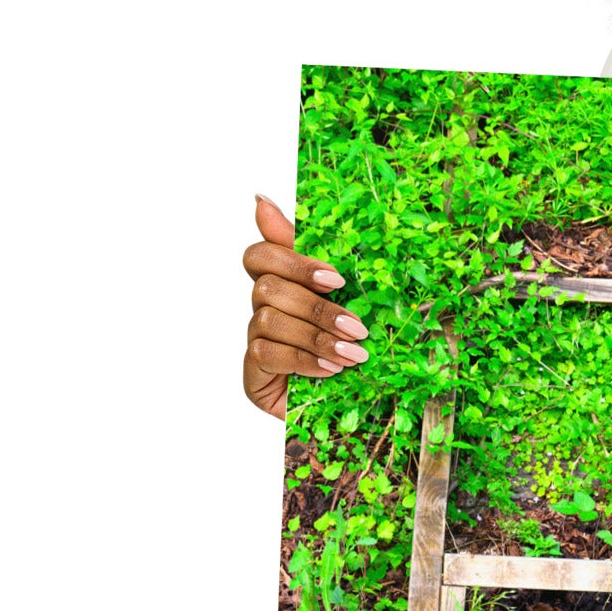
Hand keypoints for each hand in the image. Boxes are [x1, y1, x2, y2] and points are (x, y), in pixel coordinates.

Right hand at [241, 193, 368, 419]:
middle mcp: (263, 309)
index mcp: (285, 286)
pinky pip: (267, 354)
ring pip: (268, 319)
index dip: (293, 259)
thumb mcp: (350, 304)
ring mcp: (255, 340)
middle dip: (317, 306)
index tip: (335, 278)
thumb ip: (323, 260)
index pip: (261, 254)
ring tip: (354, 355)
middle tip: (358, 326)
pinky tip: (331, 370)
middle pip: (267, 286)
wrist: (350, 410)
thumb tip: (268, 200)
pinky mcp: (252, 373)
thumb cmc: (351, 351)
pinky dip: (304, 360)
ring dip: (316, 336)